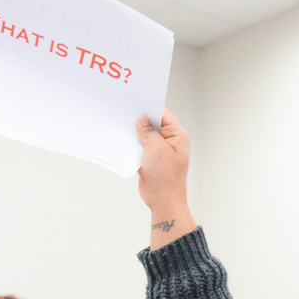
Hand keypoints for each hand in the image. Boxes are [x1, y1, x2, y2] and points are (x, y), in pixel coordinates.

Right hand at [136, 108, 194, 247]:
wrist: (162, 200)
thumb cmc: (165, 177)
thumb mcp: (156, 149)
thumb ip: (148, 132)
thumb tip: (141, 120)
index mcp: (177, 136)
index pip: (164, 114)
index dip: (150, 105)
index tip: (137, 98)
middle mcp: (169, 141)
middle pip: (153, 124)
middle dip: (140, 118)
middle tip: (125, 109)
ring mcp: (159, 151)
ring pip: (145, 135)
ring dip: (135, 132)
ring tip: (121, 122)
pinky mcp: (149, 159)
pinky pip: (139, 147)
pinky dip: (132, 143)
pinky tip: (122, 138)